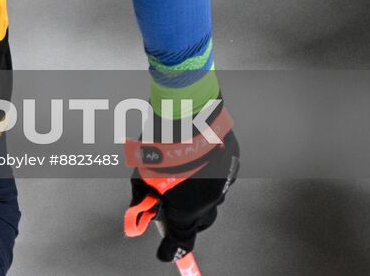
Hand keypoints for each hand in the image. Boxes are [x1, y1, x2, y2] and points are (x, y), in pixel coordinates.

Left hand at [125, 99, 238, 262]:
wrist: (186, 113)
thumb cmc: (160, 143)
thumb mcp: (141, 176)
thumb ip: (142, 200)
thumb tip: (137, 219)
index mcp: (188, 208)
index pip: (181, 239)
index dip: (172, 250)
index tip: (165, 256)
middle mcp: (210, 200)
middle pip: (198, 220)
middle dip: (184, 218)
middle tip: (169, 208)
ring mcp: (224, 182)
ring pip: (210, 198)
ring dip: (196, 193)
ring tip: (180, 176)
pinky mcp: (232, 163)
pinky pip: (220, 177)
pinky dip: (208, 174)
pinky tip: (194, 161)